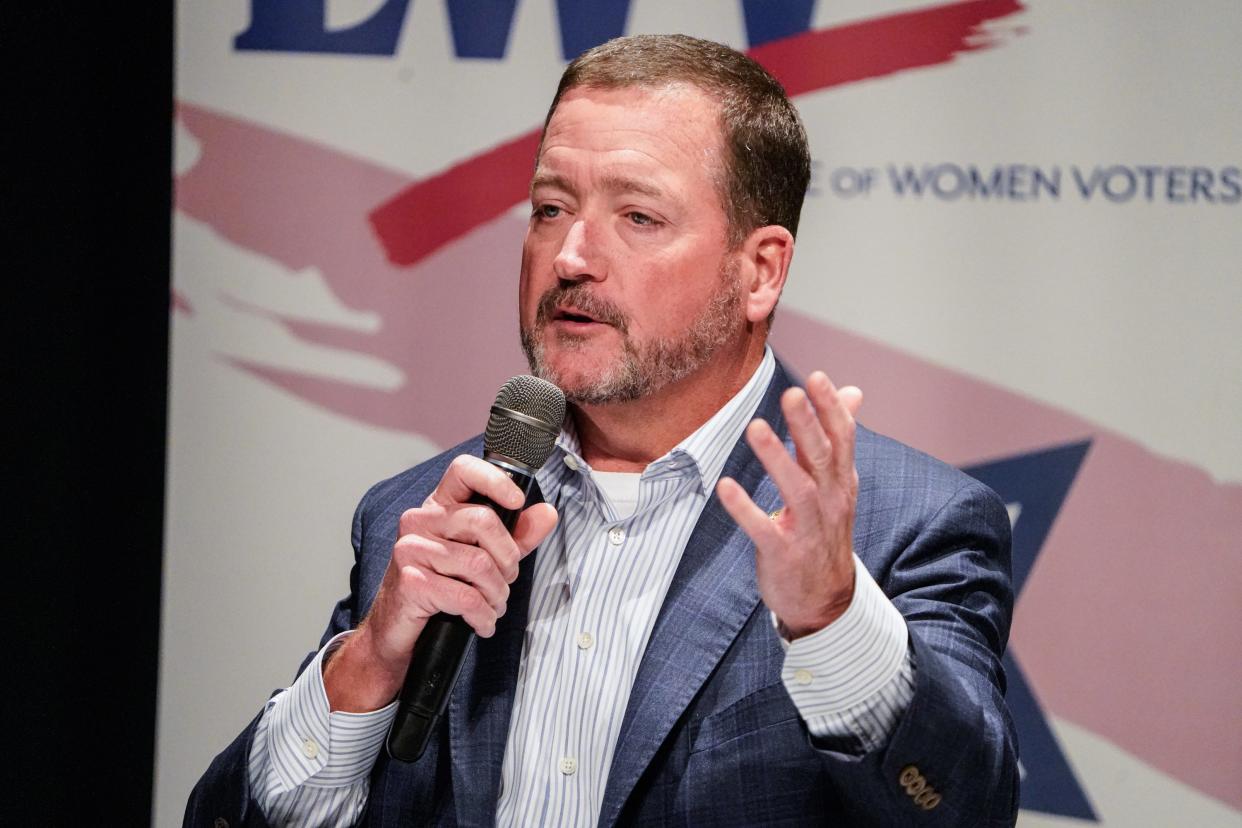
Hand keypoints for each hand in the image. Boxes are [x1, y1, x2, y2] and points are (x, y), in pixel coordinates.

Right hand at [325, 455, 557, 710]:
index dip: (495, 480)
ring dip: (498, 594)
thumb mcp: (487, 556)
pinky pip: (465, 597)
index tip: (517, 502)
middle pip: (483, 521)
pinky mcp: (410, 581)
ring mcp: (411, 549)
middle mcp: (420, 520)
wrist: (399, 629)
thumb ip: (517, 534)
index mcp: (440, 506)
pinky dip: (483, 616)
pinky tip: (482, 622)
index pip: (464, 470)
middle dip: (508, 559)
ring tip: (494, 605)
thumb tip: (547, 513)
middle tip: (507, 580)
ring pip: (479, 564)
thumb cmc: (443, 586)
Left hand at [717, 371, 861, 639]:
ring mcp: (808, 529)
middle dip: (807, 425)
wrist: (825, 600)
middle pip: (821, 458)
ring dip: (777, 459)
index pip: (842, 439)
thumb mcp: (838, 484)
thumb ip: (836, 437)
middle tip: (791, 393)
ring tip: (755, 428)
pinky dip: (745, 508)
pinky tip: (725, 486)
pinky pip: (764, 529)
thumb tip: (853, 391)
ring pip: (797, 490)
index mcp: (841, 481)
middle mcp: (830, 502)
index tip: (816, 378)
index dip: (831, 409)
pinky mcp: (783, 554)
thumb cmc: (825, 531)